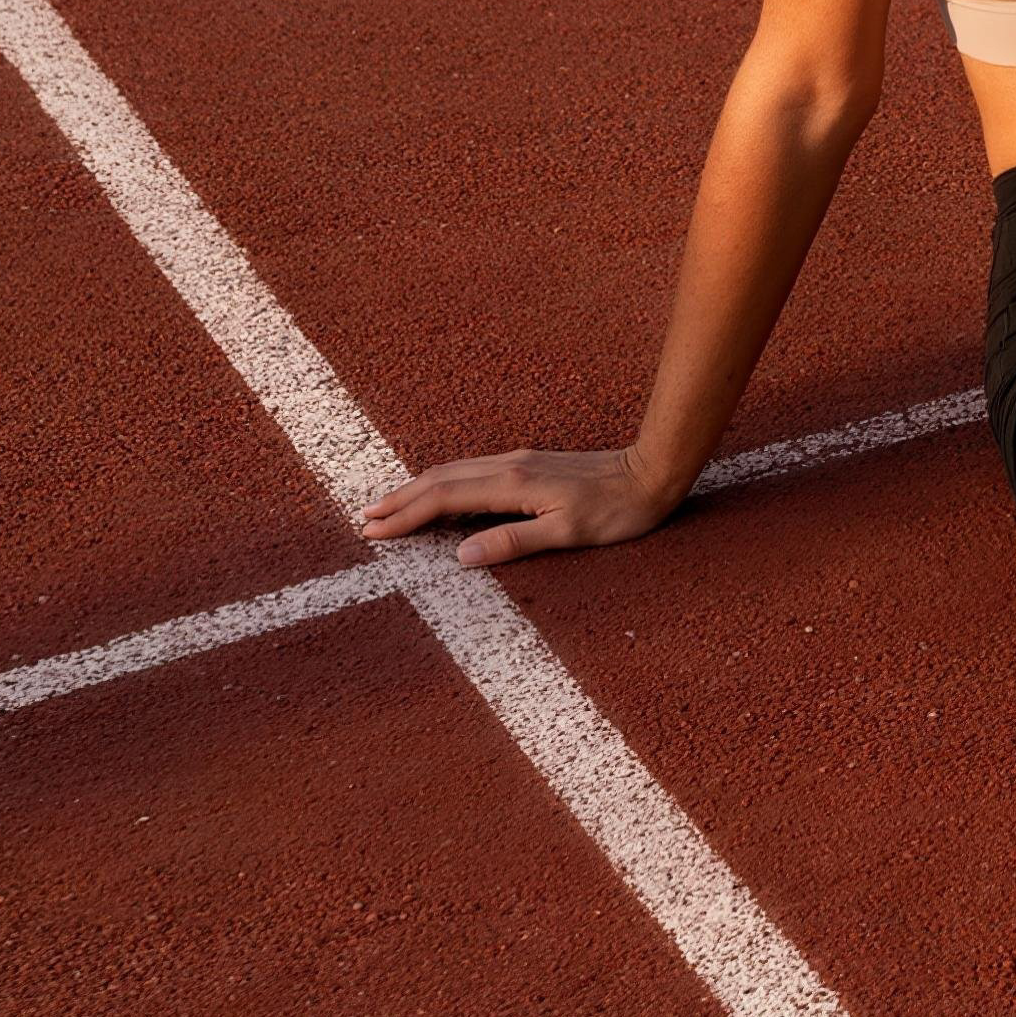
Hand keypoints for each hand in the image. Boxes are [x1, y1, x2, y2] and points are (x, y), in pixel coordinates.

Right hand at [359, 445, 680, 567]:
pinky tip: (437, 492)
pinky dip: (442, 483)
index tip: (375, 530)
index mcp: (513, 484)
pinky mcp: (527, 463)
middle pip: (440, 480)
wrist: (651, 473)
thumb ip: (514, 542)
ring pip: (453, 471)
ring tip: (388, 506)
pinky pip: (471, 471)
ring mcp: (517, 461)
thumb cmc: (616, 511)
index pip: (445, 499)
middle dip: (400, 499)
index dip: (407, 515)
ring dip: (417, 488)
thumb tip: (461, 555)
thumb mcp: (567, 534)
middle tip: (364, 519)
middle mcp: (509, 466)